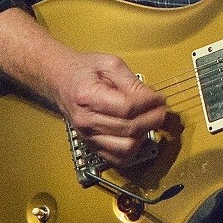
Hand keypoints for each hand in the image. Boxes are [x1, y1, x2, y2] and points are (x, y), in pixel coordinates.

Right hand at [0, 7, 168, 166]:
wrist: (60, 80)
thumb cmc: (83, 70)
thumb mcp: (110, 64)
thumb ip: (132, 81)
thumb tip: (152, 98)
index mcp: (88, 96)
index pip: (127, 107)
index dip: (149, 103)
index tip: (159, 97)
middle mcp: (85, 120)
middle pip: (130, 128)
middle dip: (153, 118)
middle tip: (162, 108)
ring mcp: (87, 135)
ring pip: (126, 147)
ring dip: (144, 135)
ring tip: (149, 120)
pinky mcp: (91, 145)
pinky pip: (117, 158)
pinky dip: (133, 149)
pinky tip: (138, 134)